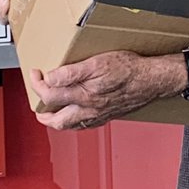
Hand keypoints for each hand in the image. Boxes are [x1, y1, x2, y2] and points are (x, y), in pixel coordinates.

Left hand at [31, 51, 186, 130]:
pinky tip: (77, 115)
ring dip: (57, 121)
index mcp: (83, 95)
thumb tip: (50, 77)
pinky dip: (75, 122)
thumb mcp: (97, 63)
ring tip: (51, 114)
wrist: (152, 79)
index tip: (36, 73)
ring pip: (71, 125)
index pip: (50, 95)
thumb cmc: (129, 69)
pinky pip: (86, 125)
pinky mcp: (108, 115)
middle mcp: (89, 109)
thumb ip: (71, 72)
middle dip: (43, 114)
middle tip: (37, 105)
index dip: (37, 84)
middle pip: (57, 120)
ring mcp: (98, 115)